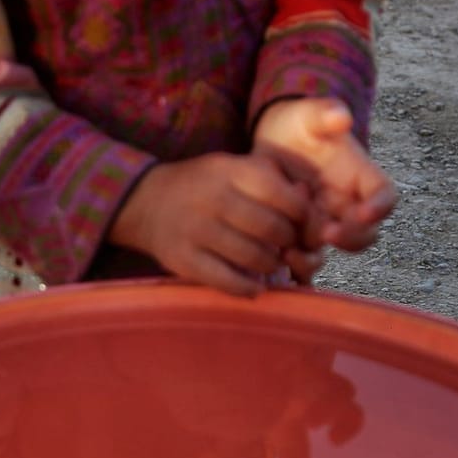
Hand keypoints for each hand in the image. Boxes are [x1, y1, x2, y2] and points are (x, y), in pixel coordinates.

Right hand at [110, 154, 309, 296]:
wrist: (146, 203)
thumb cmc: (205, 187)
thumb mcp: (234, 168)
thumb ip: (273, 180)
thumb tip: (311, 205)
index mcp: (232, 171)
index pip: (285, 197)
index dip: (304, 218)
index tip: (303, 227)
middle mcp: (214, 198)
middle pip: (273, 230)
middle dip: (289, 244)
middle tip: (288, 249)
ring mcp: (197, 230)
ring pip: (255, 258)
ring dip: (271, 266)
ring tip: (270, 264)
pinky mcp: (184, 259)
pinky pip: (228, 281)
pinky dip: (249, 288)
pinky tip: (254, 286)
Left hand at [253, 98, 396, 258]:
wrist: (271, 142)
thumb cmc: (299, 125)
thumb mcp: (309, 115)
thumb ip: (325, 114)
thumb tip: (340, 117)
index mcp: (361, 177)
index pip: (385, 196)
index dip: (380, 207)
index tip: (366, 212)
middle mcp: (349, 206)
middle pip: (366, 234)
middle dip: (351, 237)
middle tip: (328, 233)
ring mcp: (325, 223)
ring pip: (332, 252)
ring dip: (317, 253)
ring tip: (292, 247)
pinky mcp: (300, 236)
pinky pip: (307, 261)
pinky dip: (298, 267)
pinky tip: (280, 256)